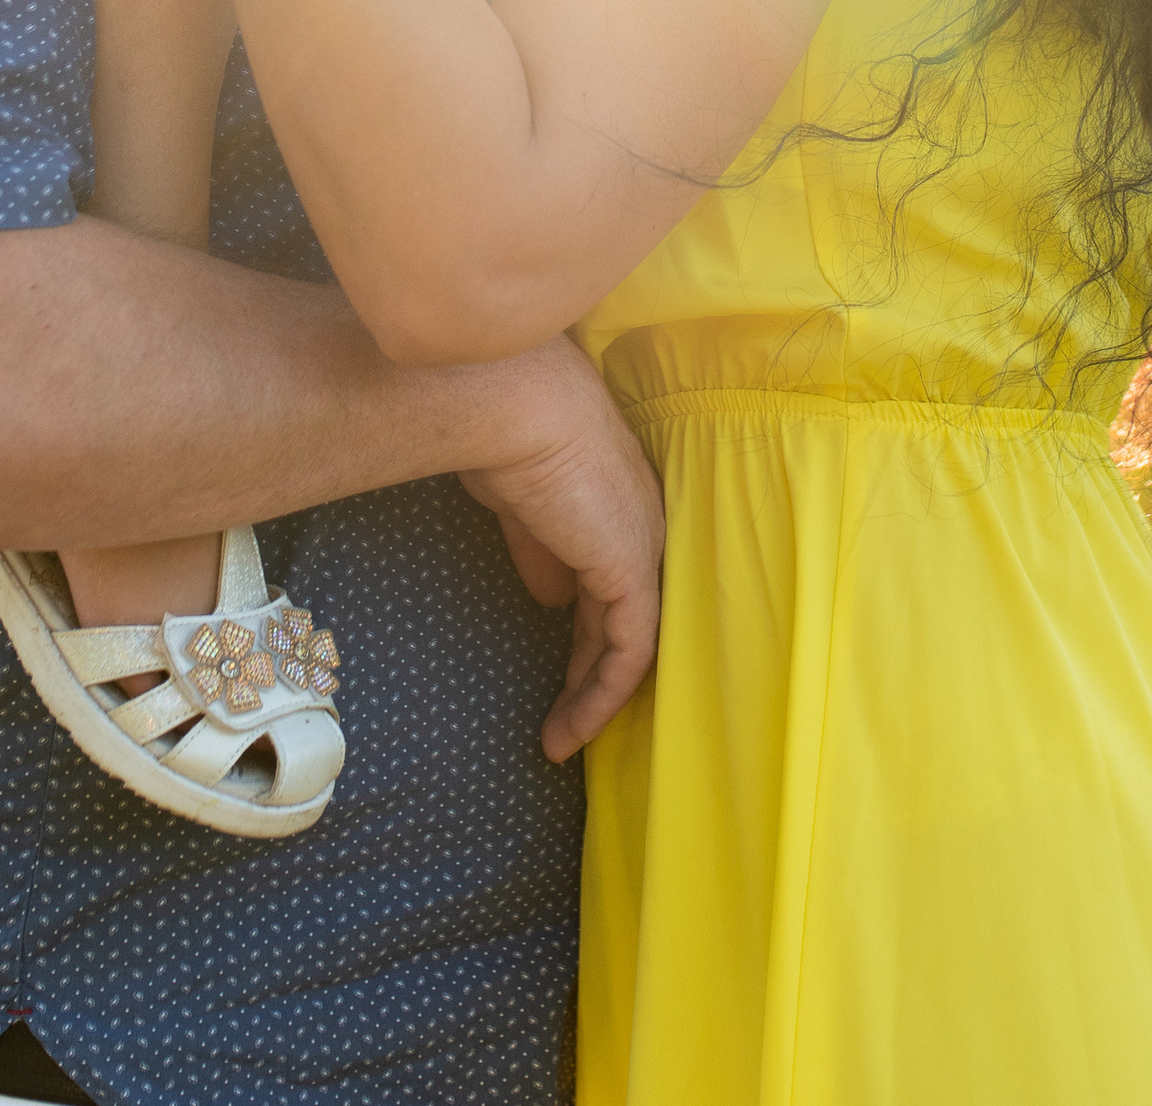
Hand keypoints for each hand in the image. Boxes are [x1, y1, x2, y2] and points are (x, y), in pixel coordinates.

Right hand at [460, 339, 663, 761]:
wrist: (518, 410)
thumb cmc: (508, 436)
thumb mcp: (524, 504)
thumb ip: (542, 550)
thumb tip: (552, 597)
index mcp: (617, 504)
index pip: (614, 581)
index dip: (590, 630)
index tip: (561, 669)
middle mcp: (643, 526)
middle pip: (627, 615)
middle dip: (593, 671)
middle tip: (562, 717)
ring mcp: (644, 549)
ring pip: (633, 642)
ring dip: (596, 697)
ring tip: (560, 741)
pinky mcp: (634, 573)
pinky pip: (630, 653)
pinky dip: (602, 696)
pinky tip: (570, 728)